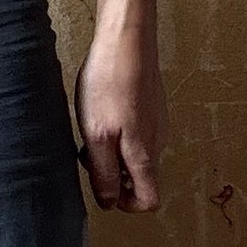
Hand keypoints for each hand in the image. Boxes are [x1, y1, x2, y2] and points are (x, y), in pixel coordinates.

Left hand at [74, 20, 166, 211]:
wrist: (126, 42)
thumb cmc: (110, 86)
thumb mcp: (97, 136)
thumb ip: (104, 172)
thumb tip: (110, 202)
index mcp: (145, 154)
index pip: (150, 200)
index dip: (127, 204)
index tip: (104, 191)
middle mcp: (158, 142)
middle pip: (142, 177)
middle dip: (114, 175)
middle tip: (89, 156)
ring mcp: (158, 122)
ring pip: (137, 154)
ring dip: (113, 152)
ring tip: (91, 130)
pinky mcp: (152, 106)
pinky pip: (137, 132)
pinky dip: (118, 132)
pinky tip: (101, 111)